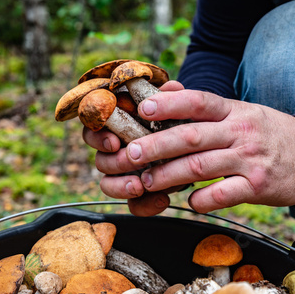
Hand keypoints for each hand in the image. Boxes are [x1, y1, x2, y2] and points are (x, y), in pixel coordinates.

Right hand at [82, 81, 184, 215]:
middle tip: (131, 161)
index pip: (93, 128)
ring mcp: (128, 175)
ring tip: (139, 186)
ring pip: (108, 184)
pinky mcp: (141, 194)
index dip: (98, 136)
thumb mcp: (181, 108)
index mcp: (119, 125)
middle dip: (114, 162)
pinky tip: (162, 201)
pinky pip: (134, 206)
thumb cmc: (182, 122)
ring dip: (121, 187)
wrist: (200, 146)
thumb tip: (172, 87)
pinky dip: (145, 206)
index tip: (114, 141)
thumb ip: (174, 98)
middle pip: (100, 159)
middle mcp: (118, 151)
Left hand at [88, 82, 294, 215]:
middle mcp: (240, 132)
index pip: (199, 101)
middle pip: (192, 136)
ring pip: (200, 167)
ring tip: (146, 182)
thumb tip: (167, 91)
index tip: (143, 109)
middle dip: (157, 146)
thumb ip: (207, 106)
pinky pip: (223, 196)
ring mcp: (249, 160)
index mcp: (234, 111)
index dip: (170, 104)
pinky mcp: (258, 187)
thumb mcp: (242, 112)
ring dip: (168, 176)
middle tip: (132, 154)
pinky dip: (202, 200)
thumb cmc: (268, 134)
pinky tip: (188, 203)